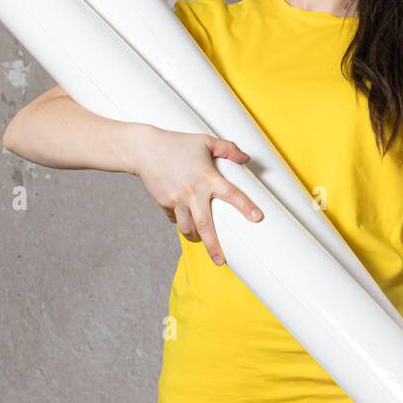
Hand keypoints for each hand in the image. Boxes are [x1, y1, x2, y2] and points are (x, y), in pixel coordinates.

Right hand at [131, 127, 263, 266]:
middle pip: (205, 225)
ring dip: (196, 238)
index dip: (245, 206)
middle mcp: (193, 192)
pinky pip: (175, 218)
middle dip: (213, 246)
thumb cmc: (177, 143)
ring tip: (202, 242)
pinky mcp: (164, 202)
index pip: (231, 194)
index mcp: (207, 177)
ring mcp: (177, 199)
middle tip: (221, 261)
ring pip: (187, 228)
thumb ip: (228, 149)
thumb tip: (246, 159)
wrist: (144, 150)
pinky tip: (185, 220)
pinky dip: (181, 222)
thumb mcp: (205, 141)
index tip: (257, 218)